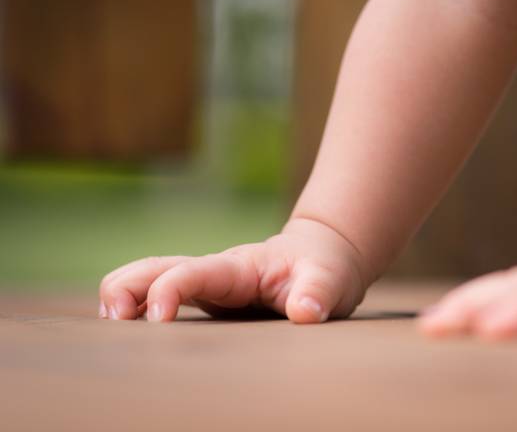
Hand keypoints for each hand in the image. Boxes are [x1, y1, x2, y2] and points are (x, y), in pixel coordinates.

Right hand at [99, 218, 369, 322]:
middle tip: (114, 321)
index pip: (192, 272)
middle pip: (153, 268)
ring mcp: (204, 285)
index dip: (169, 290)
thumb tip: (305, 313)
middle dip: (126, 287)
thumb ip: (318, 293)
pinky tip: (128, 337)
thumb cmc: (324, 268)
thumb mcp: (330, 280)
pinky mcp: (203, 298)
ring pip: (148, 278)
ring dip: (122, 296)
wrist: (321, 255)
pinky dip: (136, 309)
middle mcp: (213, 273)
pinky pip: (158, 297)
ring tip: (110, 328)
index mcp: (237, 268)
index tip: (157, 320)